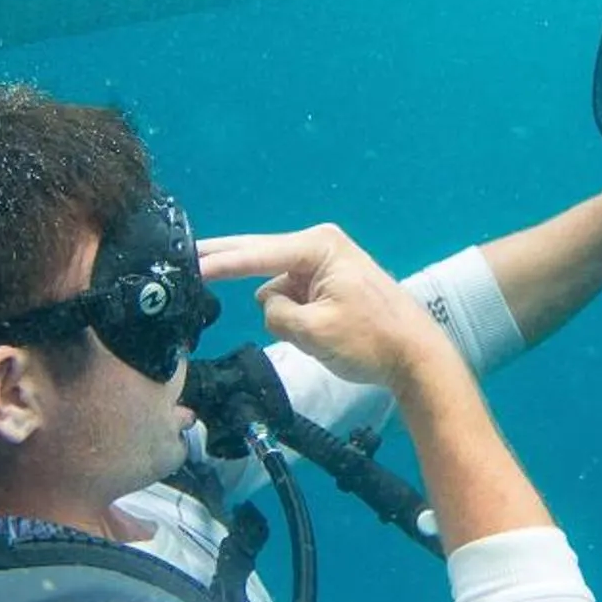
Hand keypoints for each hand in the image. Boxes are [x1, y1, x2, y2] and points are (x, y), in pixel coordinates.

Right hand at [200, 225, 448, 391]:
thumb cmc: (372, 341)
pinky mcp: (327, 284)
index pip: (255, 254)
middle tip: (185, 256)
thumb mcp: (314, 332)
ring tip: (319, 334)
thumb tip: (270, 304)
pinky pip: (292, 298)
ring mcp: (324, 264)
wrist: (416, 355)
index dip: (218, 262)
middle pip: (257, 252)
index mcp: (318, 247)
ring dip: (281, 310)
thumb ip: (276, 314)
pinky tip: (318, 333)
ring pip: (276, 286)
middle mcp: (319, 246)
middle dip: (225, 259)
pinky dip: (292, 315)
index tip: (188, 263)